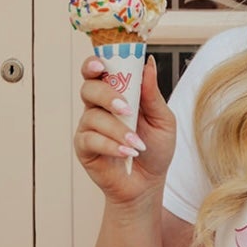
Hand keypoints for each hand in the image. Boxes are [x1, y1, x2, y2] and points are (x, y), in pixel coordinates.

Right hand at [73, 52, 176, 202]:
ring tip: (138, 143)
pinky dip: (111, 145)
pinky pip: (91, 139)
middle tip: (126, 108)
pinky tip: (127, 152)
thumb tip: (148, 63)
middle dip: (107, 95)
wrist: (148, 183)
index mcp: (116, 93)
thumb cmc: (155, 149)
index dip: (95, 63)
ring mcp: (89, 126)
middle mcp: (99, 106)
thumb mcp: (162, 120)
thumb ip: (152, 94)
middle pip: (90, 88)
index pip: (98, 70)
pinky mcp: (84, 147)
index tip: (101, 64)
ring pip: (93, 116)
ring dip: (118, 129)